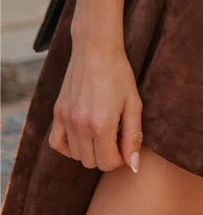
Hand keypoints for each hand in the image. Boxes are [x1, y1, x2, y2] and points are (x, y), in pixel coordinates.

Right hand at [49, 44, 142, 173]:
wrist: (96, 49)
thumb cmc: (119, 73)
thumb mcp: (134, 103)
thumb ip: (133, 136)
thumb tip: (134, 166)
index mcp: (102, 123)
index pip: (108, 162)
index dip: (121, 159)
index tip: (126, 146)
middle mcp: (80, 124)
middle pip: (91, 162)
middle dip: (106, 155)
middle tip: (116, 138)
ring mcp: (66, 119)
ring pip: (76, 156)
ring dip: (90, 151)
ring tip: (102, 132)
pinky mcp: (58, 112)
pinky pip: (57, 143)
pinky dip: (69, 146)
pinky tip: (82, 136)